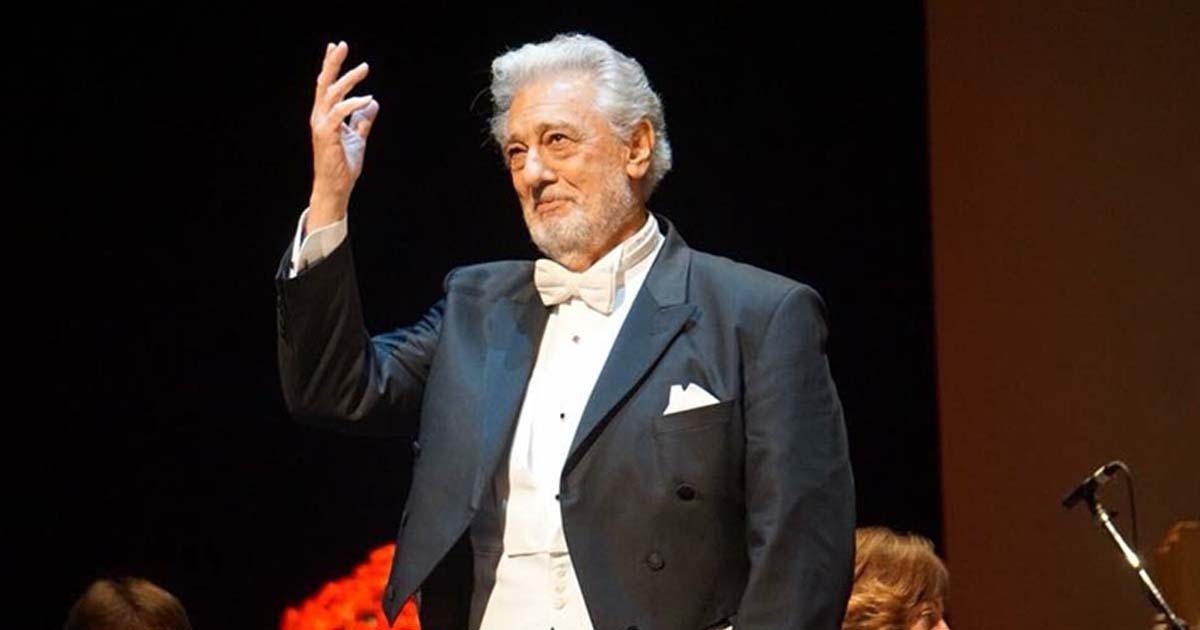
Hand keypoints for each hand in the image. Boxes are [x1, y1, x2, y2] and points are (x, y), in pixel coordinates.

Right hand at [308, 41, 379, 232]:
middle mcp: (320, 117)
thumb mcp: (358, 138)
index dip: (331, 66)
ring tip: (363, 68)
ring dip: (348, 80)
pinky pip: (339, 113)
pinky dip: (353, 104)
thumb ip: (363, 120)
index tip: (336, 47)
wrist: (336, 187)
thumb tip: (374, 103)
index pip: (326, 86)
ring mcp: (322, 125)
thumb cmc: (344, 165)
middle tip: (342, 45)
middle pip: (324, 84)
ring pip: (332, 94)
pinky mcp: (327, 135)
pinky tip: (367, 98)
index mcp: (325, 116)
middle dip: (333, 63)